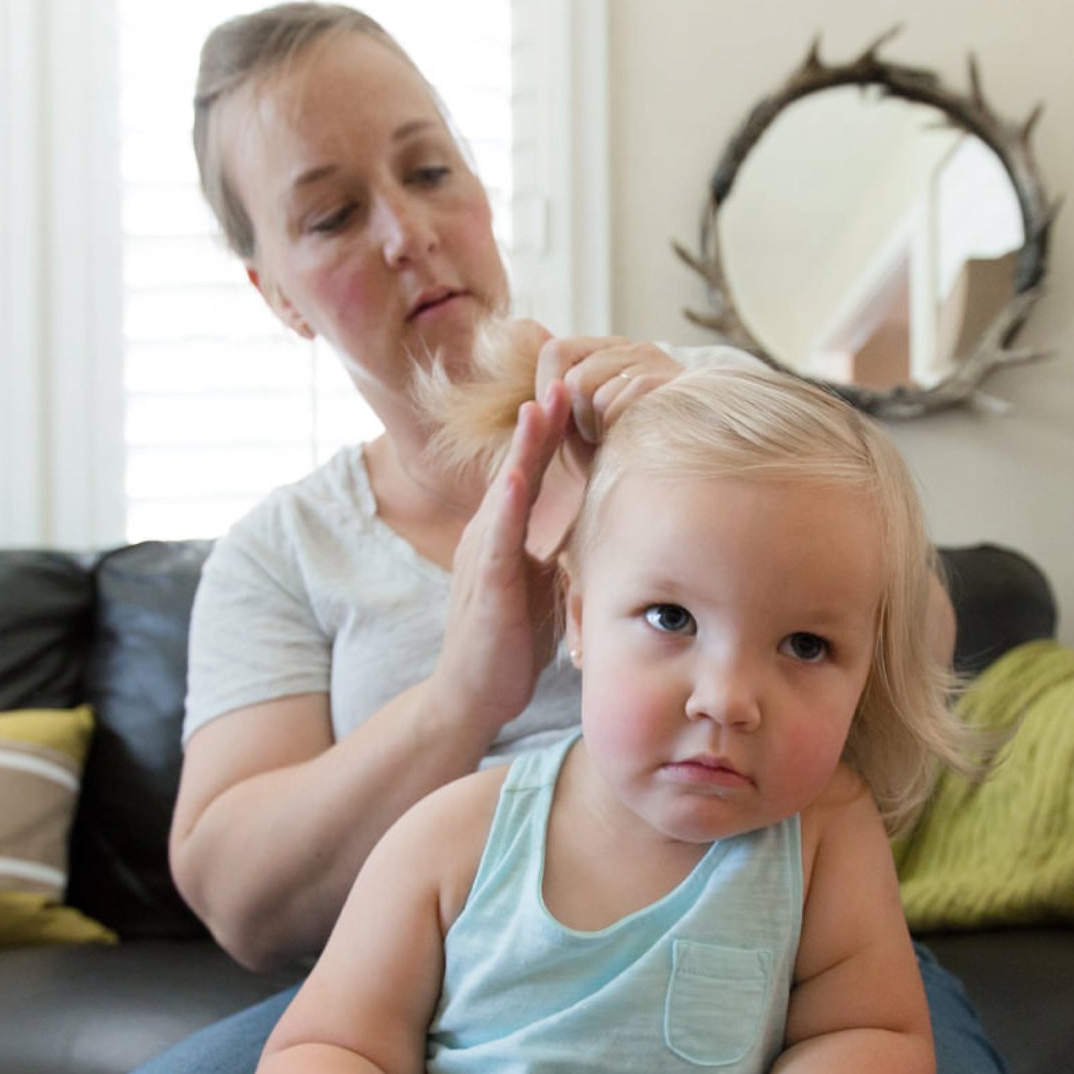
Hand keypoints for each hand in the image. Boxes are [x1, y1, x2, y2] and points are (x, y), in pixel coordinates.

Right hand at [432, 388, 572, 733]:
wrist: (472, 696)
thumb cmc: (509, 643)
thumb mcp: (543, 586)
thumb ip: (560, 552)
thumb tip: (600, 526)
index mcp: (504, 534)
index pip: (531, 473)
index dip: (551, 434)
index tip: (576, 393)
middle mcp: (487, 537)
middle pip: (517, 468)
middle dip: (539, 424)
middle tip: (561, 376)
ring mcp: (481, 560)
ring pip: (504, 493)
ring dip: (523, 450)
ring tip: (540, 408)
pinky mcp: (483, 590)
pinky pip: (494, 542)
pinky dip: (506, 508)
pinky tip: (517, 480)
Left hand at [523, 328, 686, 450]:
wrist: (677, 483)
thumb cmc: (621, 454)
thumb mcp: (576, 423)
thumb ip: (551, 388)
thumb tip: (515, 326)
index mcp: (610, 351)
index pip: (555, 352)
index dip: (549, 391)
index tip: (567, 425)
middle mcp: (634, 348)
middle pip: (571, 377)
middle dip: (575, 420)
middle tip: (599, 438)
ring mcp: (654, 362)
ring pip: (588, 388)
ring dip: (594, 428)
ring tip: (615, 440)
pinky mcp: (668, 383)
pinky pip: (615, 402)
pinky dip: (615, 431)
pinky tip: (632, 441)